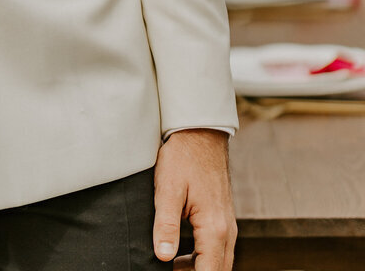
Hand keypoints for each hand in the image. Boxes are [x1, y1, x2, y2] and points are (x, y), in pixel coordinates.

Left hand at [153, 129, 235, 268]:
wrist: (200, 133)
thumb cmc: (183, 157)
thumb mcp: (168, 189)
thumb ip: (166, 225)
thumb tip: (164, 257)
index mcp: (214, 228)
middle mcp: (227, 230)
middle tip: (170, 270)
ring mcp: (227, 224)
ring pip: (219, 261)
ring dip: (199, 269)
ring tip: (172, 266)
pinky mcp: (222, 218)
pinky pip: (218, 248)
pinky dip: (202, 258)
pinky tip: (181, 254)